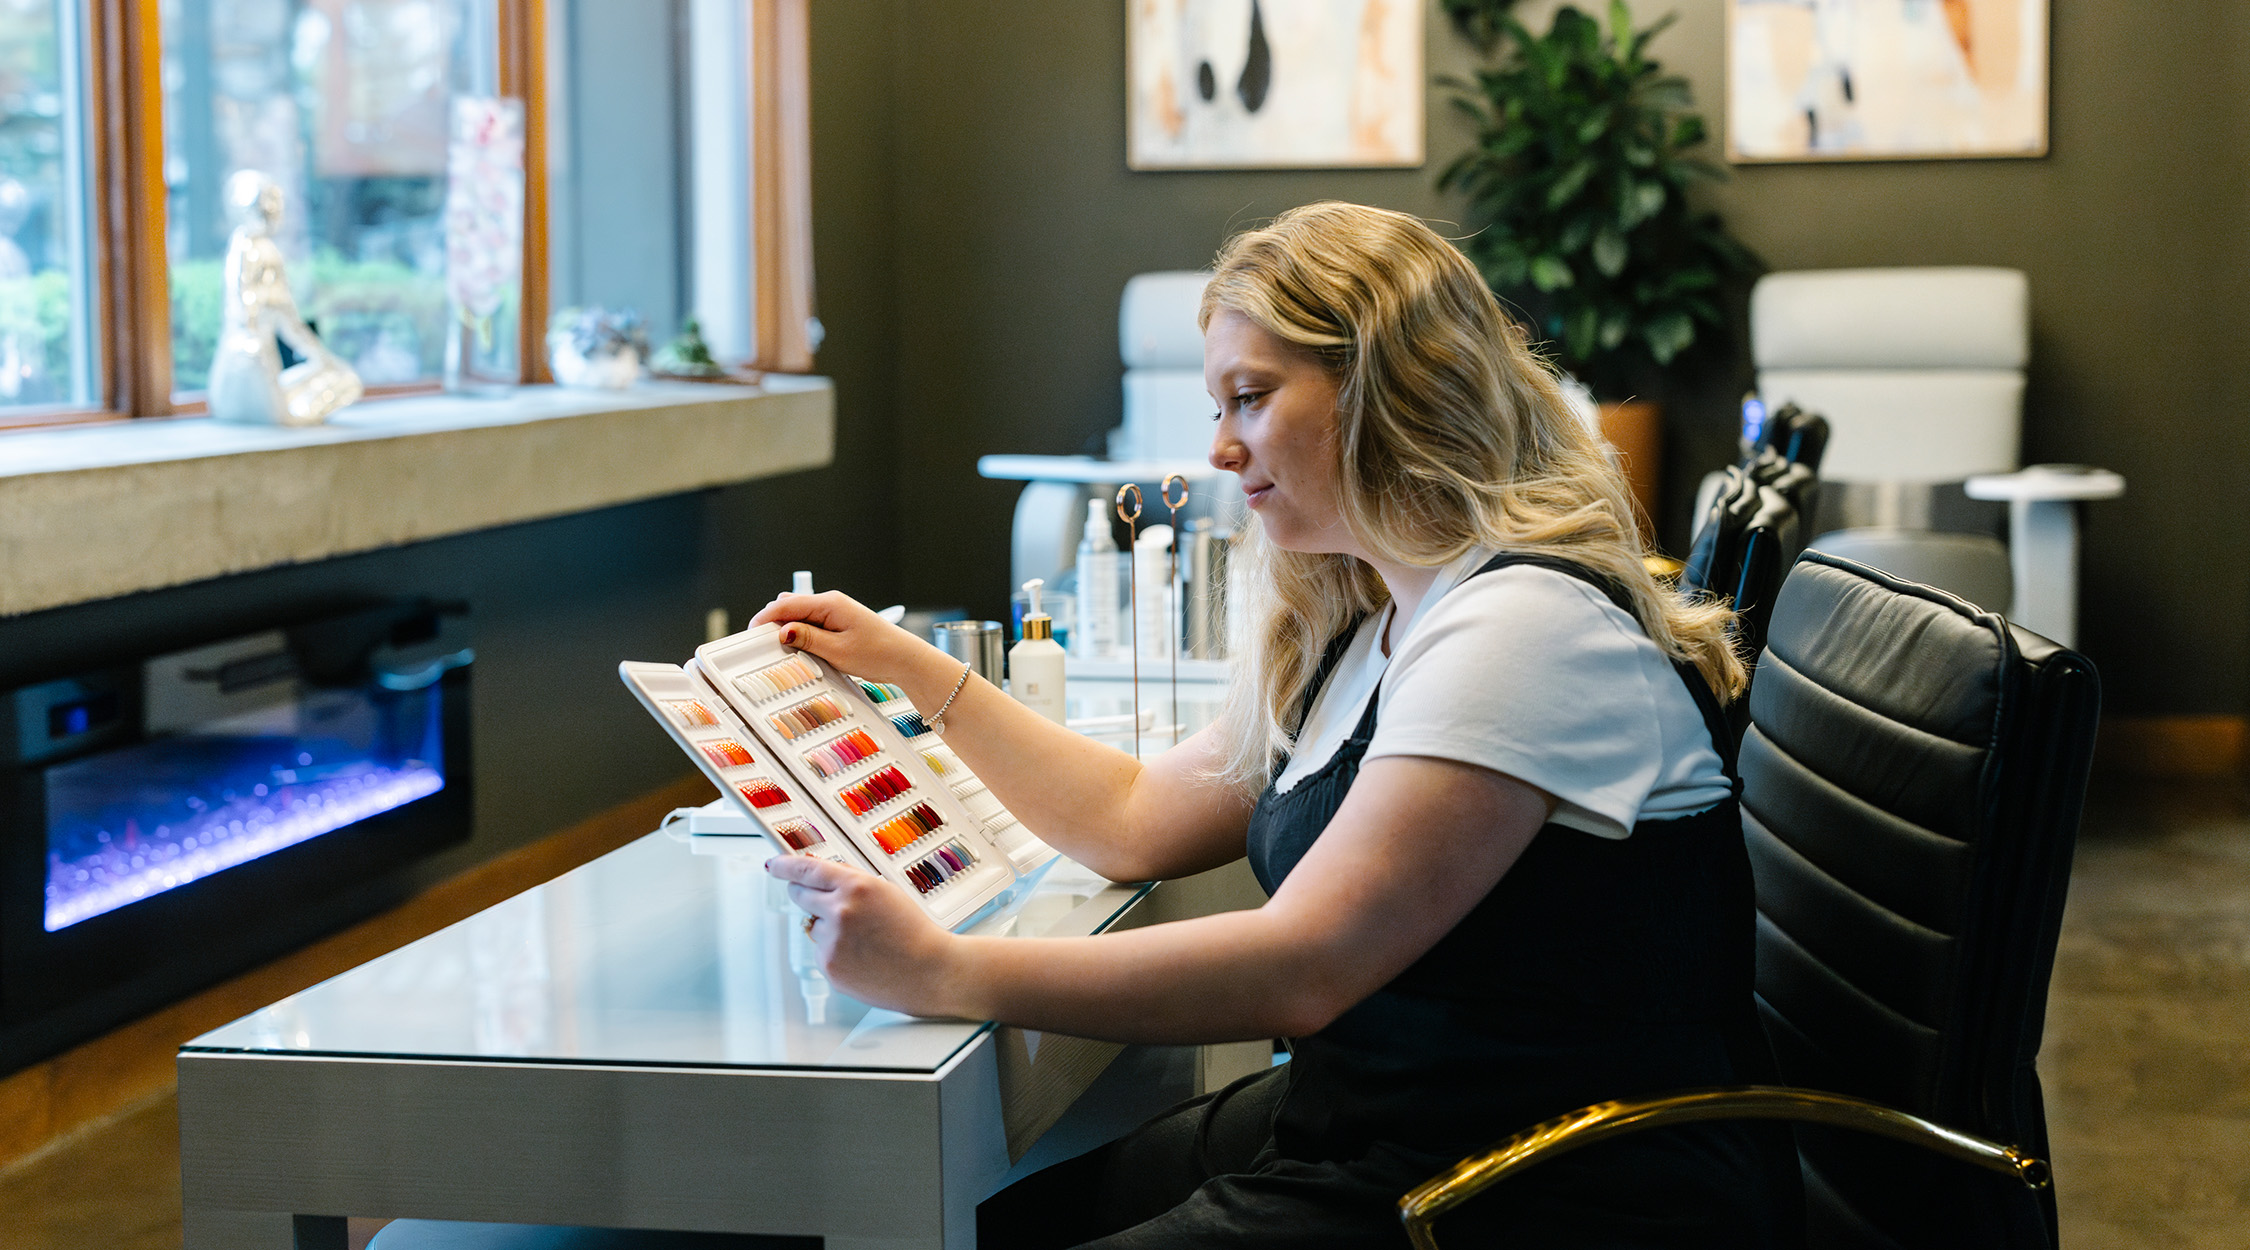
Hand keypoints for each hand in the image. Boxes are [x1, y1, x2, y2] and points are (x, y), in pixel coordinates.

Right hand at [748, 591, 952, 693]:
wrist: (906, 659)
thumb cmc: (878, 653)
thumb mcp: (837, 651)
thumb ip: (807, 640)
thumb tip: (782, 632)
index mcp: (830, 604)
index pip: (787, 604)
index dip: (766, 618)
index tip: (750, 632)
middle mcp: (831, 603)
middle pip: (791, 608)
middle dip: (774, 624)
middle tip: (761, 646)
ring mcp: (836, 613)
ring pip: (800, 617)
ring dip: (789, 631)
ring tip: (779, 650)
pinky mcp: (839, 624)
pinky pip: (812, 625)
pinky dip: (802, 635)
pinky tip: (799, 649)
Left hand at [767, 854, 963, 1016]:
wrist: (927, 971)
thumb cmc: (912, 932)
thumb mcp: (885, 891)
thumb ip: (850, 880)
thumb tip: (820, 873)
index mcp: (856, 887)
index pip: (806, 869)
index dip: (784, 865)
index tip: (774, 865)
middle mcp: (840, 911)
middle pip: (800, 895)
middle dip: (807, 896)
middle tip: (827, 904)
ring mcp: (832, 941)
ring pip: (813, 926)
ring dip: (828, 928)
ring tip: (863, 939)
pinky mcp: (829, 966)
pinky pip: (821, 951)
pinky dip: (836, 952)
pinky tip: (861, 956)